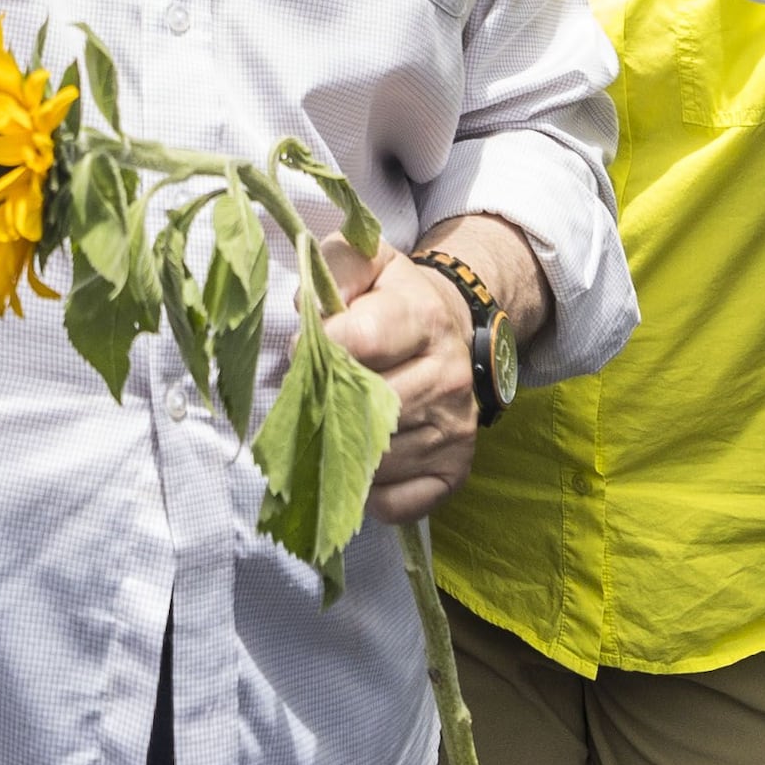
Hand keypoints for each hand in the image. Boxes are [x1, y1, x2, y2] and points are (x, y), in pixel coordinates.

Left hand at [329, 227, 530, 522]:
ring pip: (373, 459)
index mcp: (424, 319)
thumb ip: (338, 265)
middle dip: (323, 402)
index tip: (309, 345)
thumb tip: (311, 308)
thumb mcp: (371, 262)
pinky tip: (359, 462)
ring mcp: (454, 429)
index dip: (319, 345)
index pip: (359, 341)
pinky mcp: (455, 470)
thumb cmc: (396, 301)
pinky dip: (366, 493)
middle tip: (312, 393)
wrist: (455, 335)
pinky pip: (395, 502)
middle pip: (361, 407)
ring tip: (330, 425)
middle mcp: (447, 377)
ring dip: (338, 449)